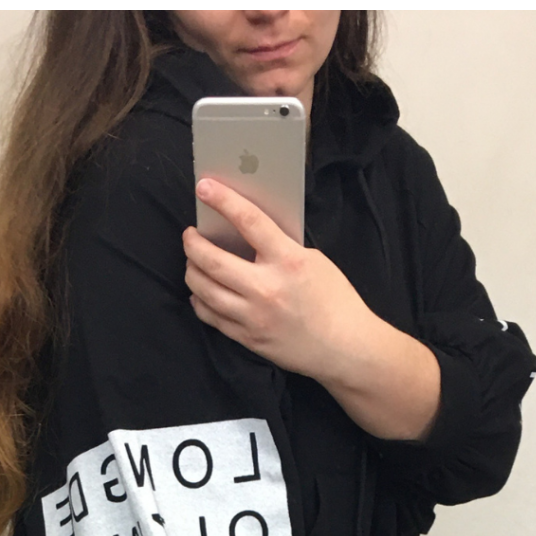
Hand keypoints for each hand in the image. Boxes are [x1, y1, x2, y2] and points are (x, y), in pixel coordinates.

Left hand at [184, 178, 369, 382]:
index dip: (223, 200)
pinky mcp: (248, 337)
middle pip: (212, 260)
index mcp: (288, 261)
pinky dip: (200, 300)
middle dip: (192, 243)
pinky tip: (200, 292)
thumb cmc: (335, 301)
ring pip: (204, 289)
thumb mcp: (314, 261)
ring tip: (193, 262)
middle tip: (190, 235)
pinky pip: (210, 316)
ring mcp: (254, 316)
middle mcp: (266, 288)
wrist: (344, 348)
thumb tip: (248, 235)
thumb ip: (281, 247)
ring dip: (192, 271)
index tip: (204, 187)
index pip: (249, 221)